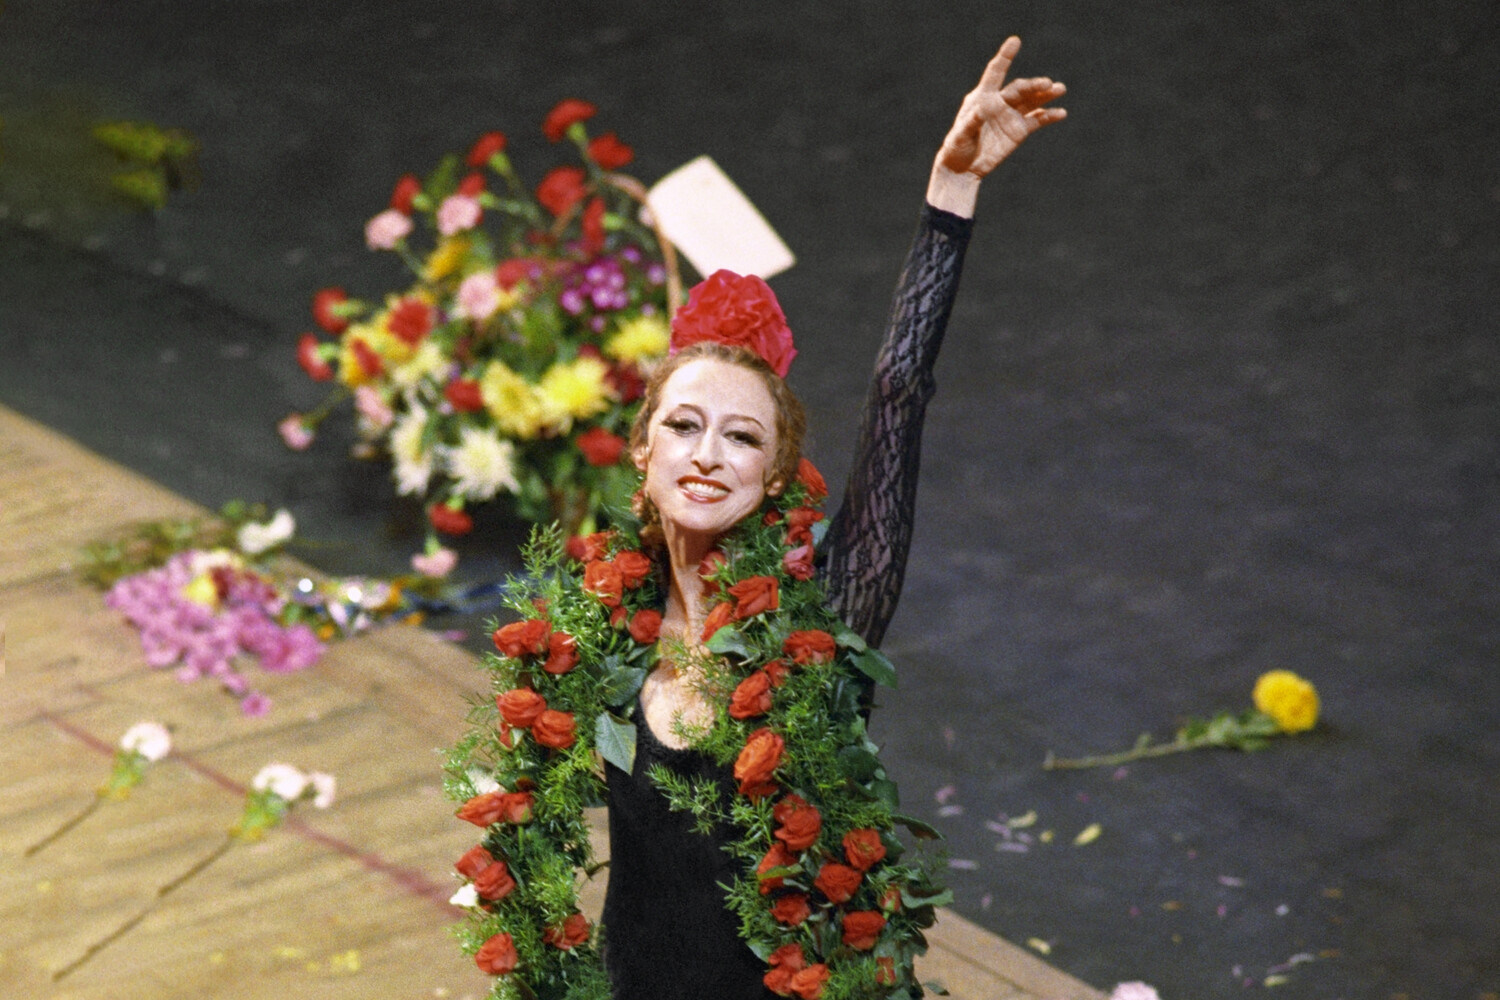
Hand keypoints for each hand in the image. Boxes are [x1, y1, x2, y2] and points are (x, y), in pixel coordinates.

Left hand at [928, 36, 1065, 214]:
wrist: (963, 167)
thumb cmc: (957, 147)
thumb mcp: (961, 134)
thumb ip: (972, 121)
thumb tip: (984, 109)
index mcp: (982, 97)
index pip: (995, 73)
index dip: (1005, 57)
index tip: (1015, 41)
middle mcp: (999, 102)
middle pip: (1019, 89)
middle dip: (1033, 85)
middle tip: (1047, 84)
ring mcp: (1011, 115)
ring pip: (1032, 100)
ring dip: (1046, 94)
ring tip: (1060, 89)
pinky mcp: (1019, 130)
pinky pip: (1037, 119)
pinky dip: (1049, 115)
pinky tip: (1061, 113)